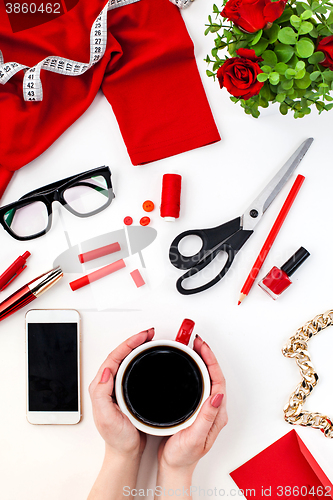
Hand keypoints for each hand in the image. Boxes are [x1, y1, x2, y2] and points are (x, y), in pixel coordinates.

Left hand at [89, 328, 154, 458]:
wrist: (125, 453)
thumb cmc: (117, 438)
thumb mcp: (107, 417)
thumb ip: (102, 394)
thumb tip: (105, 371)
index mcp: (101, 386)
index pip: (114, 357)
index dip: (128, 344)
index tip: (142, 337)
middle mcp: (108, 384)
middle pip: (121, 354)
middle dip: (135, 341)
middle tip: (149, 334)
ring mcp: (117, 387)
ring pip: (127, 360)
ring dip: (138, 348)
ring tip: (149, 340)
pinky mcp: (126, 391)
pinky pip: (133, 368)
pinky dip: (141, 359)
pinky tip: (149, 357)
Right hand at [158, 336, 226, 473]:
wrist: (174, 469)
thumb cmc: (183, 457)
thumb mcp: (195, 437)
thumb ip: (207, 417)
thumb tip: (217, 395)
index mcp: (216, 414)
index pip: (218, 380)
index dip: (211, 361)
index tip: (201, 347)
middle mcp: (213, 410)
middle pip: (214, 375)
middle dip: (206, 356)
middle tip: (196, 342)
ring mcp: (205, 409)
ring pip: (207, 379)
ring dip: (201, 362)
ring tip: (193, 349)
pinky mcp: (196, 410)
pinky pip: (199, 384)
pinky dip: (195, 371)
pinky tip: (187, 367)